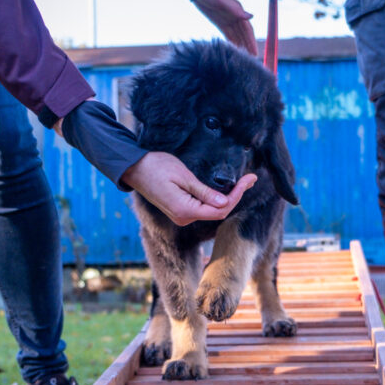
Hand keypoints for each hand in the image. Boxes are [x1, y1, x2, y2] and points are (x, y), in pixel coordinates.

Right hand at [121, 152, 256, 225]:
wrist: (134, 169)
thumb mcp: (184, 176)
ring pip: (212, 212)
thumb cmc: (156, 167)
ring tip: (243, 182)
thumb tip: (224, 202)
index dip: (237, 196)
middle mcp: (183, 218)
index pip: (220, 209)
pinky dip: (216, 201)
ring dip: (228, 199)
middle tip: (251, 179)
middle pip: (218, 212)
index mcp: (184, 210)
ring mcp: (181, 216)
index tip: (248, 180)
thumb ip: (204, 192)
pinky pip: (203, 209)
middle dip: (236, 196)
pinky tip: (226, 191)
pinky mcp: (180, 211)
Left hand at [194, 0, 256, 54]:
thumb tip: (251, 17)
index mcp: (238, 12)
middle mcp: (235, 17)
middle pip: (244, 35)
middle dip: (249, 47)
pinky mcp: (220, 23)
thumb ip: (236, 10)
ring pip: (237, 36)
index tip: (255, 53)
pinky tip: (234, 51)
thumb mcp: (223, 1)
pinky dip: (232, 43)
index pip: (248, 30)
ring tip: (245, 59)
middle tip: (252, 60)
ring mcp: (228, 20)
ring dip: (241, 46)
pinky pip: (228, 35)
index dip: (252, 42)